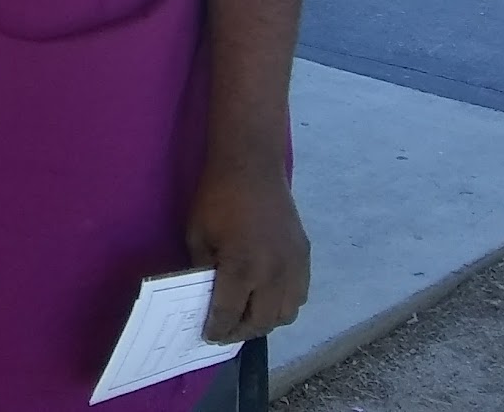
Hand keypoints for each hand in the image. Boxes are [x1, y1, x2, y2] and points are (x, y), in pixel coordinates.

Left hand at [185, 164, 308, 342]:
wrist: (252, 166)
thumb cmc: (218, 197)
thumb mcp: (198, 234)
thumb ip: (203, 270)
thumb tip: (205, 297)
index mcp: (242, 268)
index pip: (228, 314)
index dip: (217, 329)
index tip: (208, 336)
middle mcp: (272, 275)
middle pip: (260, 322)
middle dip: (240, 331)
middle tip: (225, 331)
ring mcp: (294, 267)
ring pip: (285, 314)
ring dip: (264, 321)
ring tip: (246, 317)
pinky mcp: (305, 257)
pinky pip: (299, 296)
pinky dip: (283, 305)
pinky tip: (268, 299)